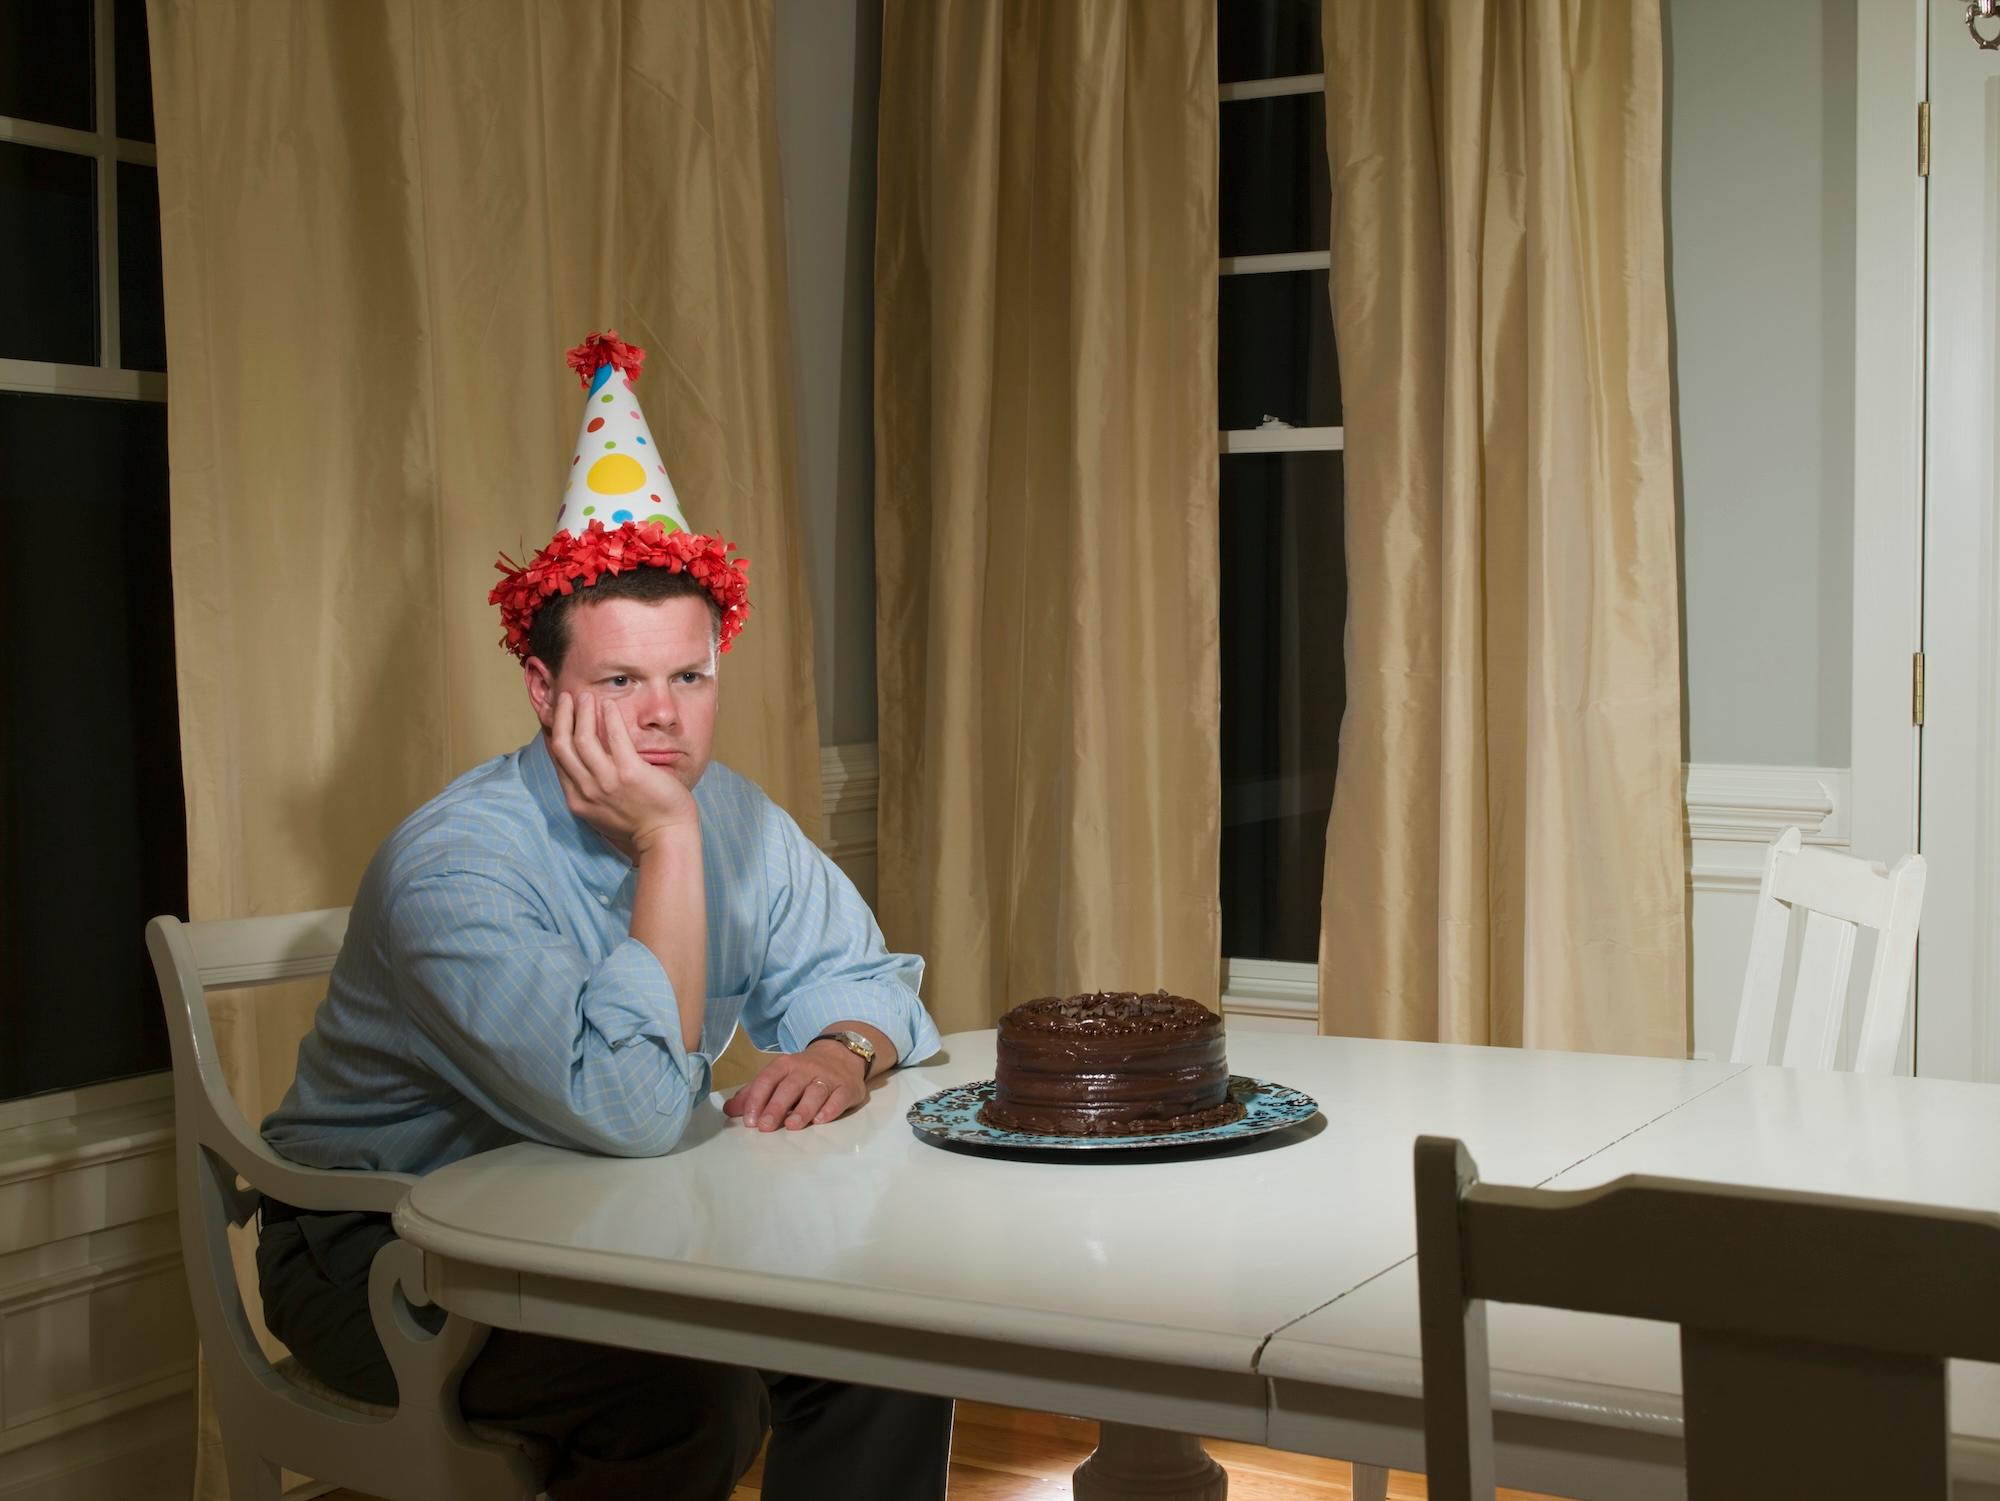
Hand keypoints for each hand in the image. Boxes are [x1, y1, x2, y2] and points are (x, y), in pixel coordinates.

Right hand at [547, 692, 696, 859]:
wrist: (665, 837)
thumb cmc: (639, 823)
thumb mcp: (601, 811)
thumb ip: (589, 790)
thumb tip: (583, 766)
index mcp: (577, 800)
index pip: (558, 759)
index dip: (554, 732)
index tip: (557, 716)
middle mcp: (587, 791)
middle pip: (563, 745)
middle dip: (562, 716)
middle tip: (566, 697)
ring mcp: (607, 782)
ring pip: (583, 738)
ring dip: (583, 713)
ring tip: (586, 697)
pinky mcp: (630, 773)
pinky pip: (615, 737)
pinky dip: (610, 717)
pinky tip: (609, 704)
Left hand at [724, 1041, 868, 1131]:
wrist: (842, 1055)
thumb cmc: (803, 1072)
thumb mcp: (778, 1076)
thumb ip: (754, 1093)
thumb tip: (729, 1110)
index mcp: (785, 1065)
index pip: (768, 1079)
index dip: (757, 1099)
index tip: (749, 1120)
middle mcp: (806, 1069)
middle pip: (790, 1087)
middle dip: (776, 1106)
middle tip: (766, 1126)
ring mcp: (828, 1078)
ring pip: (815, 1092)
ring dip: (803, 1109)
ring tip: (792, 1125)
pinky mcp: (847, 1088)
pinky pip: (839, 1097)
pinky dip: (830, 1108)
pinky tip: (821, 1119)